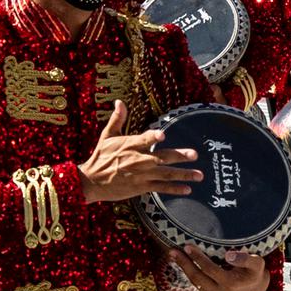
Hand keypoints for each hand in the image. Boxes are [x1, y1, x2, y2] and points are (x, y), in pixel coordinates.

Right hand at [76, 102, 197, 204]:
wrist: (92, 181)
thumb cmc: (100, 156)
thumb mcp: (107, 135)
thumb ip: (117, 119)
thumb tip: (119, 101)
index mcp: (130, 145)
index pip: (144, 139)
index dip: (152, 137)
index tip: (162, 135)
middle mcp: (138, 160)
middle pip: (161, 158)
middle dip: (179, 156)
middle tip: (194, 154)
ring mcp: (141, 175)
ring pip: (166, 175)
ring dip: (183, 175)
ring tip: (199, 175)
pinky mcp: (141, 187)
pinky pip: (160, 188)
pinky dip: (174, 189)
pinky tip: (187, 189)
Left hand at [176, 248, 268, 290]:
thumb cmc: (255, 272)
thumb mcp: (257, 263)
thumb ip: (245, 258)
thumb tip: (228, 255)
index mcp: (231, 284)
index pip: (209, 269)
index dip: (198, 258)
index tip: (187, 246)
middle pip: (197, 277)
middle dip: (184, 263)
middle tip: (172, 251)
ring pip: (195, 282)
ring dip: (184, 268)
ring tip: (173, 254)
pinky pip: (198, 285)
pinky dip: (190, 273)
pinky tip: (183, 262)